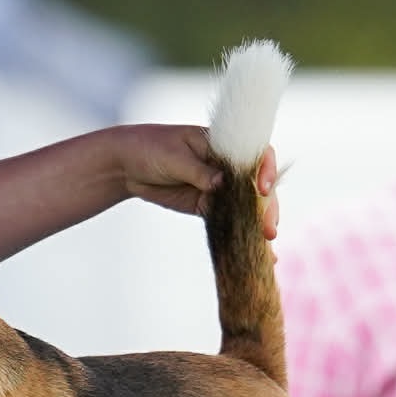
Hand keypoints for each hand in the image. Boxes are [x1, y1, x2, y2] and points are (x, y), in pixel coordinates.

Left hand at [118, 126, 280, 240]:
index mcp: (225, 144)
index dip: (266, 171)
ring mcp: (220, 187)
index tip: (262, 188)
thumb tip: (223, 183)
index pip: (257, 154)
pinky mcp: (209, 206)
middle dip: (266, 208)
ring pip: (247, 206)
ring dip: (258, 225)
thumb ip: (199, 171)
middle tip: (268, 229)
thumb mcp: (175, 157)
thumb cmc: (151, 148)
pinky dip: (241, 235)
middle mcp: (228, 166)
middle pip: (257, 186)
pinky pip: (229, 220)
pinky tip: (257, 252)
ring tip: (267, 246)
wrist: (126, 166)